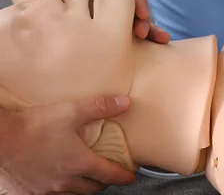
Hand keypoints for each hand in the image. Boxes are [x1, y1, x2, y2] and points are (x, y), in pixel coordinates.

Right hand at [0, 95, 135, 193]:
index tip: (130, 177)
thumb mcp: (70, 112)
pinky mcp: (29, 193)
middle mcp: (65, 181)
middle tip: (107, 174)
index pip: (109, 174)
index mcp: (79, 163)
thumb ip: (100, 107)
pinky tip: (57, 184)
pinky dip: (59, 192)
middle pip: (92, 188)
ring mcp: (46, 190)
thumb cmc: (33, 126)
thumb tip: (125, 103)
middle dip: (103, 182)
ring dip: (82, 188)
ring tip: (84, 179)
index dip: (123, 176)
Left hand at [28, 0, 168, 43]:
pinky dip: (130, 44)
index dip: (139, 1)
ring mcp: (108, 15)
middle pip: (137, 9)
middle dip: (146, 20)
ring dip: (147, 33)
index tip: (141, 14)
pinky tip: (137, 55)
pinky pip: (117, 35)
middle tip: (145, 33)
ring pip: (132, 23)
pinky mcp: (100, 29)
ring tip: (158, 44)